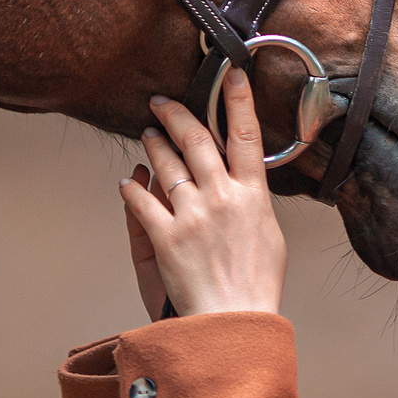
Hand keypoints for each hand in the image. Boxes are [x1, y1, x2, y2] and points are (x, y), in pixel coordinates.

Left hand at [119, 68, 287, 318]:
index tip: (230, 74)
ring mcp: (192, 216)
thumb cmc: (255, 286)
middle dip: (176, 115)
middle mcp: (222, 198)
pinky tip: (128, 182)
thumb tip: (239, 182)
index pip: (246, 136)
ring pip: (166, 164)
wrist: (234, 322)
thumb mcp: (269, 237)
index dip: (238, 100)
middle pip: (197, 140)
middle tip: (162, 103)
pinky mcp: (165, 237)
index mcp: (252, 197)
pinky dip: (132, 189)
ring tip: (147, 135)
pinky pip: (141, 202)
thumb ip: (251, 203)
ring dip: (153, 145)